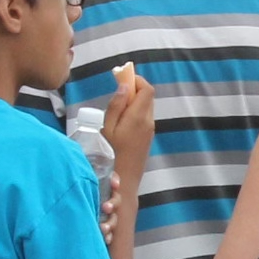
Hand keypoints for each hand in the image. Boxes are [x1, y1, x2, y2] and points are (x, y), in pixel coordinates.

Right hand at [101, 65, 156, 182]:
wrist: (125, 180)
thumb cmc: (112, 155)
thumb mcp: (108, 128)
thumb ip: (116, 105)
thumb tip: (124, 86)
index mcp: (138, 117)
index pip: (146, 89)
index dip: (136, 80)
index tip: (122, 78)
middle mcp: (148, 121)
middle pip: (147, 96)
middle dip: (134, 89)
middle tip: (116, 92)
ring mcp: (150, 130)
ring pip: (146, 106)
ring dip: (134, 101)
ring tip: (116, 108)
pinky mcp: (148, 137)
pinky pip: (144, 117)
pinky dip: (135, 111)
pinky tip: (121, 121)